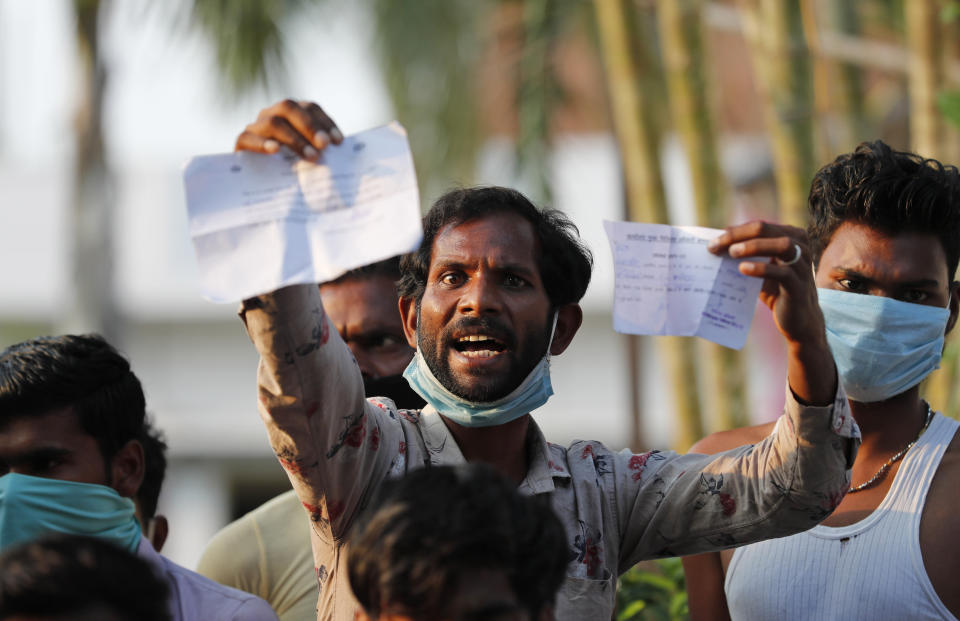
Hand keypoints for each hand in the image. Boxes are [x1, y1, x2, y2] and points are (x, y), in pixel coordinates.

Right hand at [235, 99, 343, 160]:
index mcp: (292, 114)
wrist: (258, 184)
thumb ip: (322, 151)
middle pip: (289, 108)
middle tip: (324, 145)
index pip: (310, 107)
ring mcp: (256, 127)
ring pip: (273, 122)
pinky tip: (276, 151)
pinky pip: (248, 138)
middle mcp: (272, 114)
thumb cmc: (292, 169)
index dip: (325, 121)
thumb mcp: (308, 157)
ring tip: (309, 155)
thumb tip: (350, 153)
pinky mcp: (242, 142)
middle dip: (309, 126)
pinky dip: (263, 143)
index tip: (338, 141)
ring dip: (294, 138)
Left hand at [708, 220, 834, 404]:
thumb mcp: (761, 269)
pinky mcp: (800, 285)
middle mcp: (801, 246)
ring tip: (732, 252)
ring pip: (782, 245)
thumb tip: (715, 246)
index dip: (735, 231)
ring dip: (754, 246)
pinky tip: (743, 269)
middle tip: (715, 245)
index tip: (712, 241)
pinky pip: (783, 272)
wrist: (798, 320)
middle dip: (738, 236)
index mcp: (791, 237)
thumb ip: (746, 256)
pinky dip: (762, 268)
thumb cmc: (775, 290)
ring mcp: (803, 265)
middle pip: (767, 230)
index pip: (759, 226)